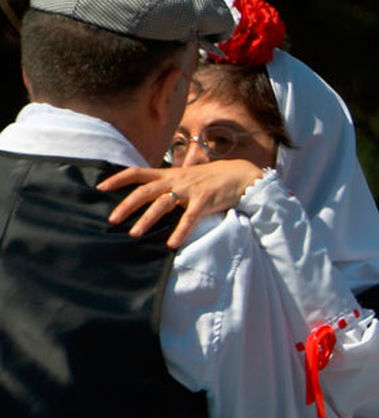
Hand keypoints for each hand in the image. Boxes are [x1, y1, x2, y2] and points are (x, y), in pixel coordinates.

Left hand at [97, 159, 263, 248]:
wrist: (239, 175)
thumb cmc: (211, 179)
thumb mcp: (186, 178)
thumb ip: (169, 184)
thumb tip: (149, 195)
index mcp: (169, 174)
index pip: (138, 172)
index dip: (118, 179)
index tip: (99, 187)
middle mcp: (176, 180)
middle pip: (145, 190)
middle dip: (126, 205)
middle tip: (112, 220)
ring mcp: (190, 190)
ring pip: (163, 204)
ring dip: (147, 219)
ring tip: (134, 234)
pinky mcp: (205, 201)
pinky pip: (190, 218)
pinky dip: (180, 231)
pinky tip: (172, 244)